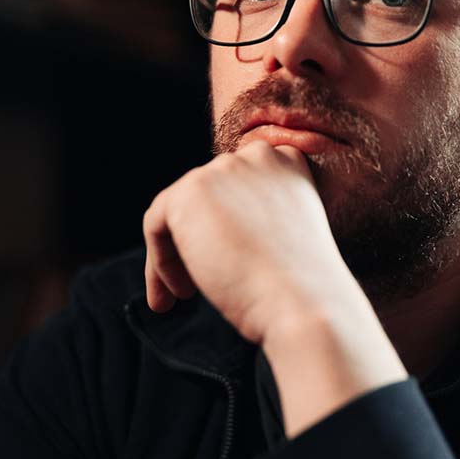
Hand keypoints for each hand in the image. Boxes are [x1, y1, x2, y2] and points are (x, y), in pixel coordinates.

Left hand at [142, 139, 360, 344]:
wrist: (302, 301)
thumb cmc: (301, 285)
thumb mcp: (287, 234)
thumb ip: (256, 216)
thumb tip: (212, 229)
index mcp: (288, 162)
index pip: (238, 186)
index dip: (225, 223)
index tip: (225, 259)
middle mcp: (255, 156)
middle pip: (207, 197)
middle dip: (197, 240)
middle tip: (195, 284)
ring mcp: (221, 170)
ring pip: (179, 212)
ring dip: (175, 255)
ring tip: (183, 294)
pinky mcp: (188, 192)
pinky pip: (157, 224)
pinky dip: (161, 261)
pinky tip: (180, 292)